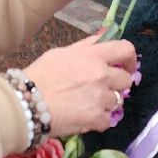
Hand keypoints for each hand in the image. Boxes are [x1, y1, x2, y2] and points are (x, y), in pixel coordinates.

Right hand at [24, 34, 138, 136]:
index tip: (125, 65)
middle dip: (118, 84)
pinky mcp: (96, 119)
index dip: (130, 58)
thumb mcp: (61, 52)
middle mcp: (102, 76)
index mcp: (94, 56)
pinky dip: (98, 120)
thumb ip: (86, 46)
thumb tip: (103, 36)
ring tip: (89, 104)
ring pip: (117, 101)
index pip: (126, 50)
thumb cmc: (40, 75)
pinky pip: (107, 120)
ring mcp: (101, 99)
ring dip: (106, 102)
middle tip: (104, 87)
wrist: (27, 103)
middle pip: (126, 80)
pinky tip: (85, 117)